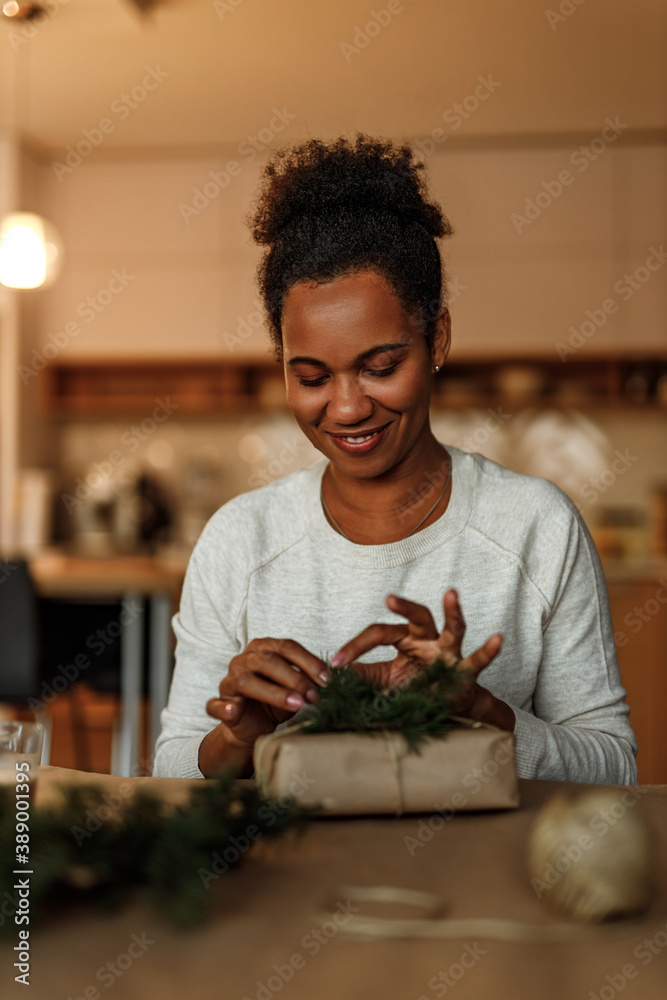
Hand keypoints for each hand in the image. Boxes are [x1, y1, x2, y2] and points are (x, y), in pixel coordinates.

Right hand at [205, 638, 331, 749]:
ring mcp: (229, 681)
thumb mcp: (297, 689)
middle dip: (295, 678)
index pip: (287, 647)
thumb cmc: (277, 701)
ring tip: (296, 704)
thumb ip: (310, 682)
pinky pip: (215, 704)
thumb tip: (333, 682)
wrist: (254, 727)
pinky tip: (233, 711)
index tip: (328, 679)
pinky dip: (223, 707)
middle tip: (315, 695)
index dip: (309, 662)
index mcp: (263, 648)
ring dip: (273, 693)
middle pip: (267, 661)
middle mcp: (244, 660)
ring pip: (246, 681)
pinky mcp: (220, 704)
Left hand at [330, 590, 505, 721]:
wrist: (445, 711)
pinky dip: (488, 650)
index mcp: (405, 640)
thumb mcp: (382, 682)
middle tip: (389, 598)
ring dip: (452, 611)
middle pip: (417, 616)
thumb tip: (326, 676)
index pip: (377, 633)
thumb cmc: (414, 689)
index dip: (355, 647)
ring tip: (451, 593)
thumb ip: (359, 676)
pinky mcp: (466, 672)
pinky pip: (479, 659)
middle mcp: (428, 640)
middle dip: (403, 606)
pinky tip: (497, 637)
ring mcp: (450, 654)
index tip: (335, 664)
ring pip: (453, 627)